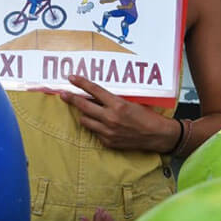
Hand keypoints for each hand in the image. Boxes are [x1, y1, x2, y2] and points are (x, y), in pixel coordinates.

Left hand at [60, 74, 176, 150]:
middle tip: (63, 94)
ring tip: (86, 111)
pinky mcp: (108, 142)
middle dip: (71, 98)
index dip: (81, 83)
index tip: (71, 78)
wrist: (157, 135)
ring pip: (85, 120)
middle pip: (83, 106)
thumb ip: (114, 100)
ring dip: (84, 114)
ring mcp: (108, 132)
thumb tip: (98, 95)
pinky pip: (95, 132)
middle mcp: (110, 118)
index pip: (94, 90)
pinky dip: (96, 127)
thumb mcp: (131, 102)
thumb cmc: (147, 116)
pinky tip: (102, 124)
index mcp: (117, 105)